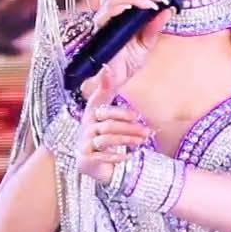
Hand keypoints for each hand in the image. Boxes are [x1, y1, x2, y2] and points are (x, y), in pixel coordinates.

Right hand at [75, 65, 150, 183]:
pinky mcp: (85, 160)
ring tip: (142, 141)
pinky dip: (117, 156)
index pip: (99, 102)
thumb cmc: (103, 138)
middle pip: (109, 123)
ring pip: (108, 138)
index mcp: (91, 115)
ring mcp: (84, 143)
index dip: (109, 95)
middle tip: (146, 130)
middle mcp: (85, 128)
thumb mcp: (108, 116)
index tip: (123, 93)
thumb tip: (107, 66)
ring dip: (127, 140)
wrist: (94, 165)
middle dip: (129, 127)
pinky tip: (128, 156)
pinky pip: (103, 155)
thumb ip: (107, 92)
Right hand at [81, 0, 173, 96]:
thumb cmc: (128, 61)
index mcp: (124, 11)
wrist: (115, 80)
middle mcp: (113, 11)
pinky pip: (108, 11)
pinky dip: (121, 5)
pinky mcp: (100, 28)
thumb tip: (169, 10)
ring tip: (153, 3)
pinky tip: (134, 7)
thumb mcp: (147, 43)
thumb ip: (155, 27)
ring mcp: (105, 18)